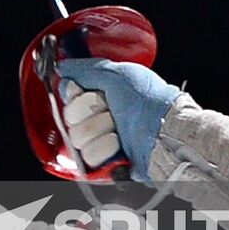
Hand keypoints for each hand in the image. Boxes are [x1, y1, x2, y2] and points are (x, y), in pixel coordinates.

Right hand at [55, 59, 180, 183]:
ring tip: (119, 128)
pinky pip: (87, 157)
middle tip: (110, 109)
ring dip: (99, 130)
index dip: (76, 95)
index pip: (69, 96)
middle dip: (89, 111)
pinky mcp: (104, 162)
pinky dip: (105, 149)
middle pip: (69, 117)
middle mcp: (98, 118)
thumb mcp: (117, 74)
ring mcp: (100, 141)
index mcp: (101, 96)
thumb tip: (62, 67)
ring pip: (77, 137)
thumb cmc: (149, 101)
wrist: (165, 132)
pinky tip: (119, 146)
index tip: (83, 91)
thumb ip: (85, 69)